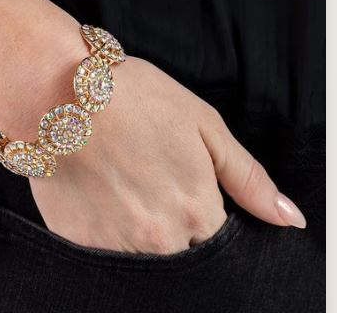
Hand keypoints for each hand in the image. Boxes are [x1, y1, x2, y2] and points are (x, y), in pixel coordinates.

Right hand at [0, 30, 305, 254]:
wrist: (59, 93)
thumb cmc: (133, 98)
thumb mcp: (203, 124)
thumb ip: (247, 178)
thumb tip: (289, 218)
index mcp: (197, 210)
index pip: (218, 241)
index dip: (203, 214)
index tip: (182, 187)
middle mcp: (160, 239)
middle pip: (182, 252)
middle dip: (174, 225)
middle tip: (149, 181)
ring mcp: (116, 244)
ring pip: (144, 256)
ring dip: (139, 229)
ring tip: (122, 183)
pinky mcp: (78, 242)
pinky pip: (104, 251)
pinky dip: (107, 228)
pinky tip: (99, 193)